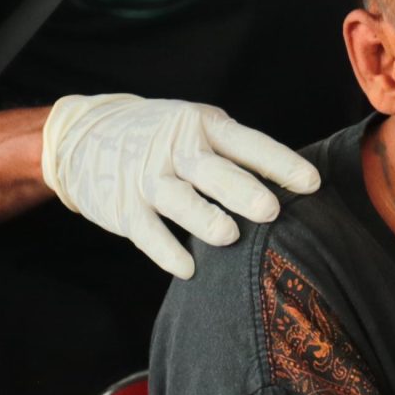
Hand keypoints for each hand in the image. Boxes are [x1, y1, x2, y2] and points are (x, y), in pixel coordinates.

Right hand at [39, 94, 321, 277]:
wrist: (82, 135)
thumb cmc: (160, 136)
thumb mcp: (196, 127)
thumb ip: (236, 152)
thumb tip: (293, 185)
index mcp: (202, 126)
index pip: (247, 143)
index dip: (280, 163)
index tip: (312, 183)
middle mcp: (174, 149)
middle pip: (213, 172)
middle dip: (242, 191)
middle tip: (271, 210)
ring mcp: (146, 179)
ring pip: (179, 201)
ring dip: (204, 220)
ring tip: (229, 236)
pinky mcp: (123, 208)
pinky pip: (147, 233)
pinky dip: (167, 251)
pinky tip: (188, 268)